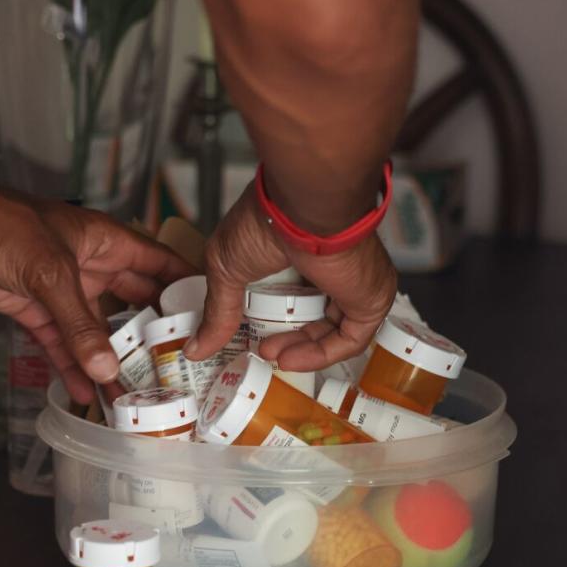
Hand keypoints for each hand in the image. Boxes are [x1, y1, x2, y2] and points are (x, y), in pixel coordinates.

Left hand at [0, 188, 193, 403]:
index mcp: (106, 242)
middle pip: (132, 304)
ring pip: (95, 332)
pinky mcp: (36, 311)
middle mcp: (91, 267)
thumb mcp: (51, 274)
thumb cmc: (4, 225)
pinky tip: (87, 391)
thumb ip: (79, 323)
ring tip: (131, 394)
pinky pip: (61, 343)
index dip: (183, 287)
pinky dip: (73, 366)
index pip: (158, 264)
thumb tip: (106, 365)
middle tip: (173, 369)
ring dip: (110, 361)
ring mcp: (63, 291)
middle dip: (150, 336)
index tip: (206, 317)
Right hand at [184, 180, 395, 371]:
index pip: (295, 294)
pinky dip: (320, 355)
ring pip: (333, 331)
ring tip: (272, 354)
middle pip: (315, 316)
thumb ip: (217, 311)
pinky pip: (350, 339)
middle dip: (286, 339)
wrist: (303, 207)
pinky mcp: (370, 299)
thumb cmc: (267, 219)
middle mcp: (335, 266)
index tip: (248, 334)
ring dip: (300, 350)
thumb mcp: (226, 268)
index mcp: (304, 251)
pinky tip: (291, 358)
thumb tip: (196, 347)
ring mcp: (356, 283)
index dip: (272, 319)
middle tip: (261, 349)